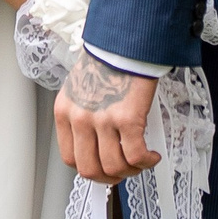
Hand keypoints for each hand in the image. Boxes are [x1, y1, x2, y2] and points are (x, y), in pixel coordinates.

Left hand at [55, 53, 158, 184]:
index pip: (70, 159)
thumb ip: (82, 117)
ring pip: (114, 167)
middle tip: (123, 172)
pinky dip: (146, 161)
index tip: (103, 167)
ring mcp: (102, 120)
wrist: (125, 40)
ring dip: (131, 170)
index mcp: (65, 113)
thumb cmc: (106, 60)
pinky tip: (152, 155)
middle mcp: (79, 119)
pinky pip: (136, 155)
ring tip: (141, 161)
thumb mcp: (79, 89)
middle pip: (90, 170)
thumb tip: (96, 144)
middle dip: (109, 178)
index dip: (90, 169)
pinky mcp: (127, 118)